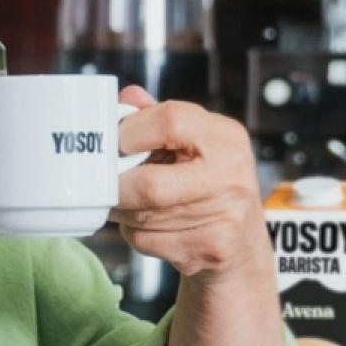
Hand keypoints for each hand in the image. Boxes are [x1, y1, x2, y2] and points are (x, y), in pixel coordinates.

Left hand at [112, 86, 271, 282]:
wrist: (241, 245)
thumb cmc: (208, 186)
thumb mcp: (194, 144)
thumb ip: (157, 118)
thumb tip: (127, 97)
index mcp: (225, 137)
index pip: (170, 120)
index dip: (130, 132)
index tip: (114, 143)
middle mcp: (231, 174)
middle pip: (150, 184)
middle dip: (117, 187)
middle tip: (104, 184)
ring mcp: (225, 214)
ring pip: (143, 215)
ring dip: (122, 211)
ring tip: (128, 203)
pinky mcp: (211, 248)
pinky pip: (148, 240)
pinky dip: (135, 234)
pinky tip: (149, 227)